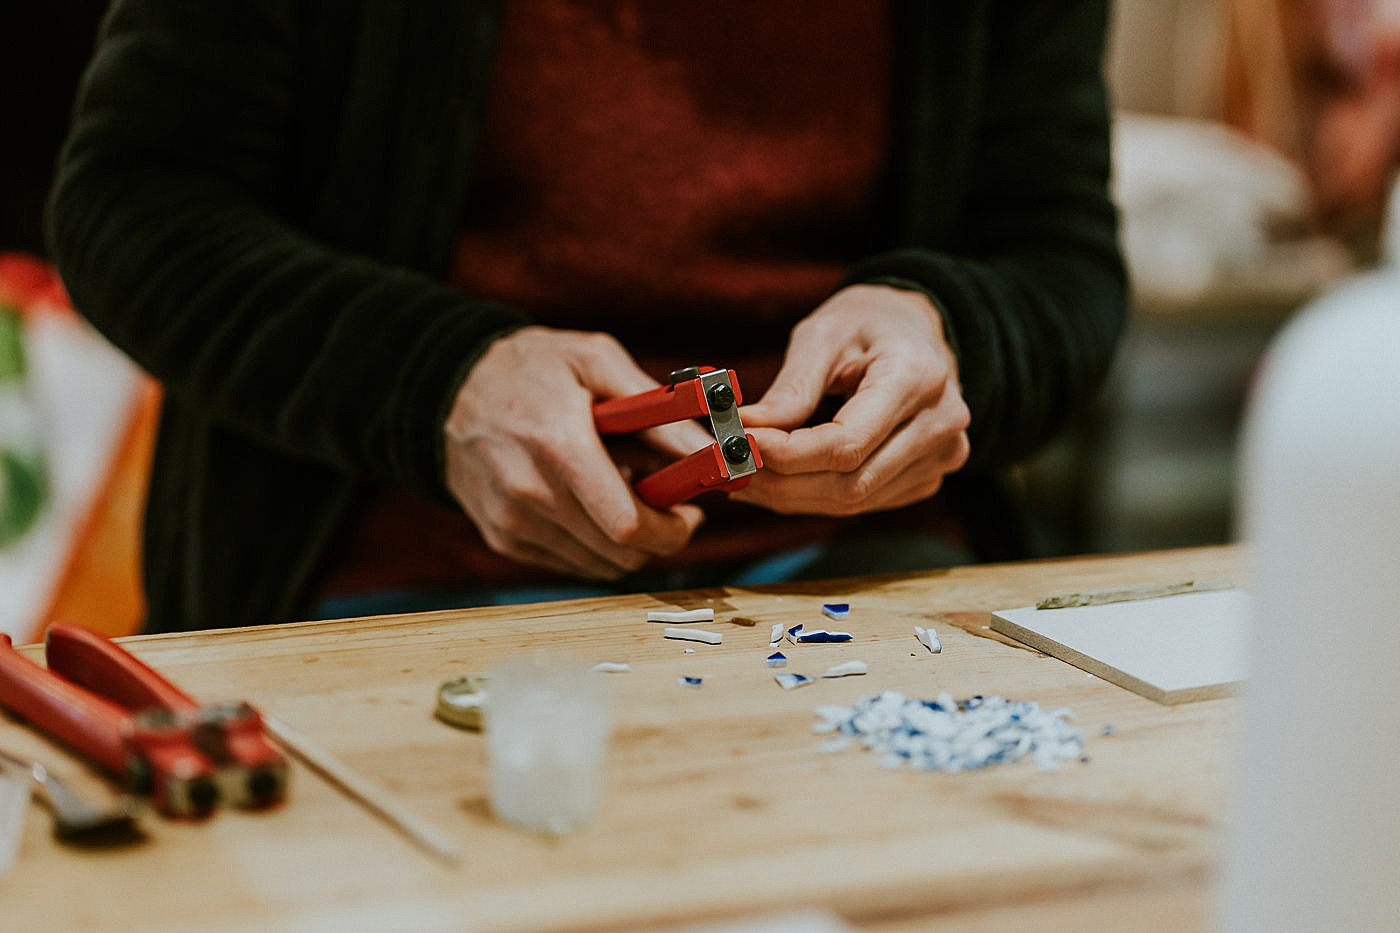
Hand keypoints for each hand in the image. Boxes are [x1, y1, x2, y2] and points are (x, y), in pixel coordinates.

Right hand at [444, 327, 706, 578]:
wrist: (446, 387)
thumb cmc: (532, 367)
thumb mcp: (597, 362)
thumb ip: (658, 410)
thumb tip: (711, 449)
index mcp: (558, 446)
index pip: (628, 525)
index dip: (674, 529)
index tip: (691, 509)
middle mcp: (530, 494)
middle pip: (620, 553)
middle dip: (660, 536)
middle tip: (670, 502)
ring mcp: (512, 522)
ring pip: (600, 564)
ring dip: (628, 540)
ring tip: (624, 491)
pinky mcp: (503, 538)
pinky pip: (571, 561)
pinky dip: (595, 542)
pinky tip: (590, 500)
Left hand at [732, 285, 970, 514]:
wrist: (916, 330)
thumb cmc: (867, 324)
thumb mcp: (823, 335)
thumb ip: (791, 388)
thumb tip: (748, 431)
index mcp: (917, 377)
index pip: (848, 443)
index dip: (788, 455)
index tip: (740, 447)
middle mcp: (940, 423)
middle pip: (851, 484)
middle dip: (781, 483)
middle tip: (729, 470)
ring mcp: (941, 456)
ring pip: (854, 501)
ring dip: (791, 496)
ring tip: (745, 474)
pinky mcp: (927, 476)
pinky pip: (864, 502)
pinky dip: (815, 497)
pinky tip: (780, 480)